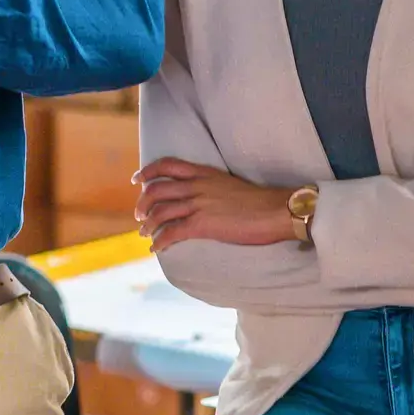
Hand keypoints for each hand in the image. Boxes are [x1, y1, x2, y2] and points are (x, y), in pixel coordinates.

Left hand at [133, 159, 298, 249]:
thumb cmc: (258, 201)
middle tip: (138, 214)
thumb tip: (198, 198)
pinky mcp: (202, 224)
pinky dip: (160, 241)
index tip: (137, 179)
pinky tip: (156, 248)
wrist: (276, 210)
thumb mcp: (229, 185)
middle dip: (143, 203)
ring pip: (160, 211)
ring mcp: (199, 204)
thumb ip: (211, 187)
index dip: (148, 171)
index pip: (168, 165)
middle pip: (157, 189)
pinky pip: (172, 232)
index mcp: (204, 173)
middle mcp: (197, 185)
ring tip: (144, 234)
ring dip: (148, 224)